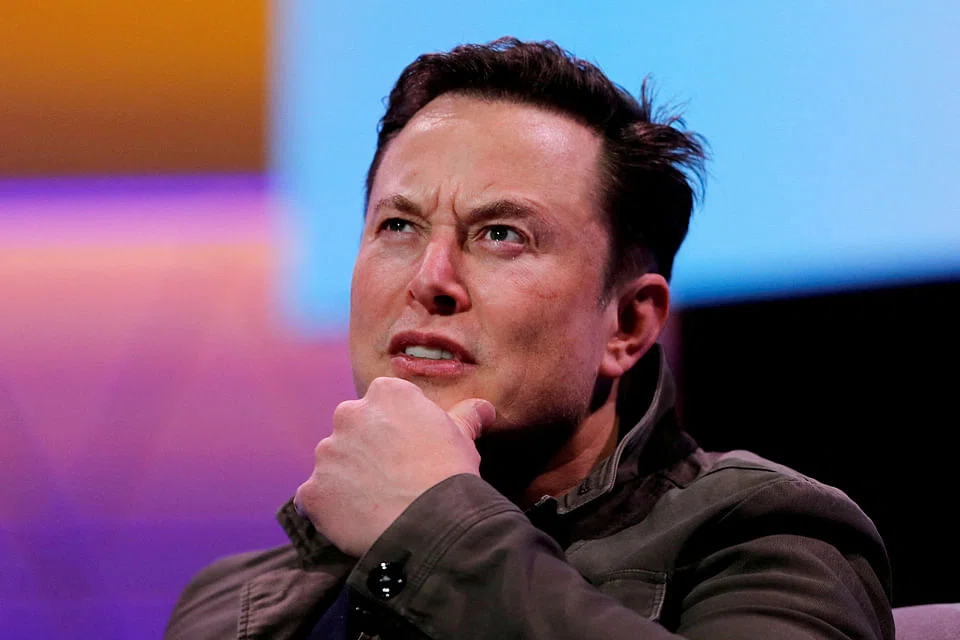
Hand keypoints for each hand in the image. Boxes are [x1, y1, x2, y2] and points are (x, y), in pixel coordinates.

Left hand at [294, 376, 495, 557]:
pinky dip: (328, 507)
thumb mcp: (463, 437)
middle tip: (391, 476)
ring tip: (375, 502)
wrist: (431, 523)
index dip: (395, 426)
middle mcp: (349, 414)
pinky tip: (353, 519)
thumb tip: (483, 407)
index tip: (408, 447)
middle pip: (352, 428)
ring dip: (346, 477)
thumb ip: (467, 415)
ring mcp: (327, 454)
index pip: (383, 401)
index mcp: (386, 394)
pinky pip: (313, 498)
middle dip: (366, 448)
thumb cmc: (450, 474)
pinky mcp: (312, 491)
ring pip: (333, 462)